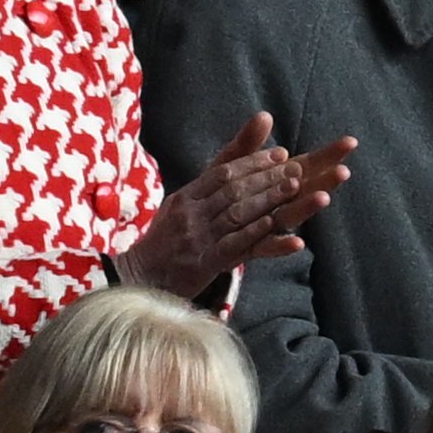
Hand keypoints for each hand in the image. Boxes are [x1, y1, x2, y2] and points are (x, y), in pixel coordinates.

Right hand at [117, 112, 355, 296]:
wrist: (136, 279)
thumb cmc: (162, 245)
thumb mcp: (177, 209)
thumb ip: (203, 189)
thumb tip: (228, 171)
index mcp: (185, 197)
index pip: (222, 172)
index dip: (252, 161)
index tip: (279, 153)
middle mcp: (191, 212)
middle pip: (233, 188)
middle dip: (266, 175)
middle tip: (294, 166)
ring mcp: (197, 236)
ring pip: (238, 211)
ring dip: (269, 197)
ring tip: (295, 187)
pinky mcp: (204, 262)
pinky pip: (238, 245)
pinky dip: (262, 236)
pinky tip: (286, 233)